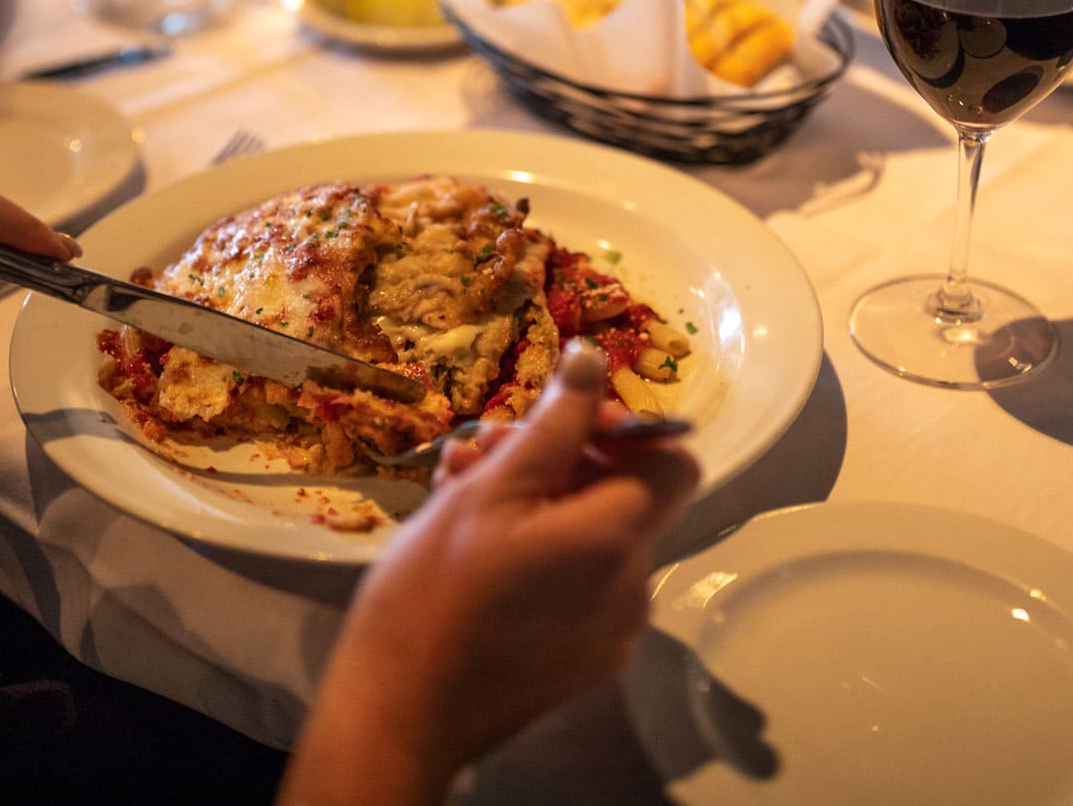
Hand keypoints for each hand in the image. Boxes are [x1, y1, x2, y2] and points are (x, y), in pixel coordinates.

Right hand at [279, 345, 698, 804]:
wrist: (398, 713)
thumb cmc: (435, 591)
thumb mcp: (490, 489)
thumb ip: (553, 424)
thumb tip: (593, 359)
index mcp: (618, 538)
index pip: (674, 460)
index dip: (625, 429)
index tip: (562, 419)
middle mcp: (633, 586)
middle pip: (624, 495)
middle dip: (559, 458)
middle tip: (483, 445)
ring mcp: (610, 630)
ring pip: (592, 537)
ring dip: (537, 500)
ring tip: (459, 485)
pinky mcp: (582, 658)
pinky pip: (577, 583)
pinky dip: (538, 551)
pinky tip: (473, 543)